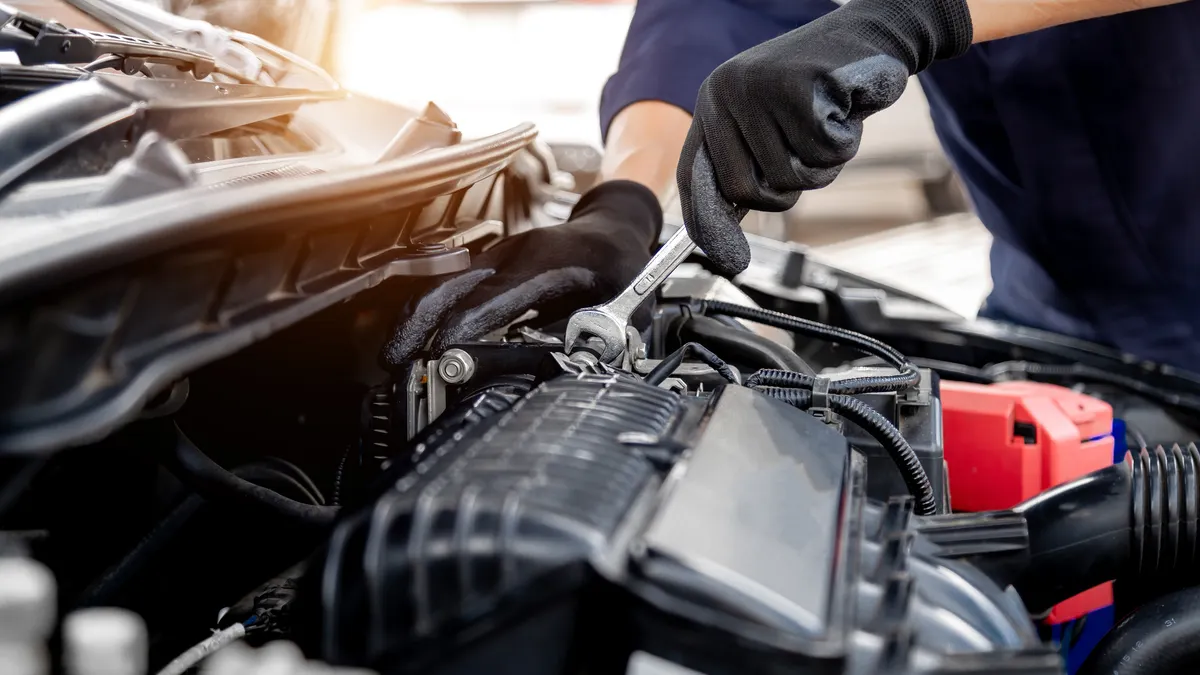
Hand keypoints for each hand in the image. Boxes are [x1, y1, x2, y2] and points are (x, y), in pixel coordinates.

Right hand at [381, 180, 662, 367]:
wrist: (613, 230)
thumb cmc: (620, 269)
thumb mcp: (623, 308)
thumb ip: (589, 339)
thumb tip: (557, 368)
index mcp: (547, 264)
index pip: (492, 298)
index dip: (462, 329)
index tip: (442, 357)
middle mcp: (513, 255)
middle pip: (450, 286)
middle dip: (418, 325)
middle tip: (394, 363)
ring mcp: (496, 257)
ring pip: (442, 285)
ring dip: (416, 321)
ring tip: (395, 357)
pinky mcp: (489, 265)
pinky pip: (450, 287)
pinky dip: (429, 313)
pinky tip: (417, 340)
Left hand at [677, 0, 971, 275]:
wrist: (870, 36)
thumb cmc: (822, 90)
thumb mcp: (772, 124)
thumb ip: (747, 163)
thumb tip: (722, 226)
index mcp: (713, 102)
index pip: (695, 176)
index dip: (706, 222)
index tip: (726, 257)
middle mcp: (724, 92)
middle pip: (745, 190)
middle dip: (786, 191)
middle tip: (810, 156)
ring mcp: (757, 88)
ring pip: (789, 176)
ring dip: (823, 163)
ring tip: (829, 123)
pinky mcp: (796, 86)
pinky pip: (821, 152)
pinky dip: (844, 142)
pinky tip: (844, 109)